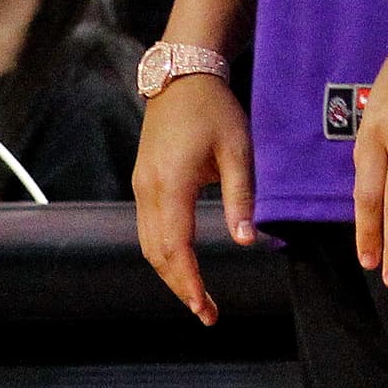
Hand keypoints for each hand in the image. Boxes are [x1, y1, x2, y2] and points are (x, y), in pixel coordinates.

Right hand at [133, 75, 255, 326]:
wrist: (182, 74)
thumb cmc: (214, 109)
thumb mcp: (237, 150)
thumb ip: (240, 197)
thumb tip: (247, 241)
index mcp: (172, 184)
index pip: (176, 247)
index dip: (190, 282)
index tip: (206, 308)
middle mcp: (149, 189)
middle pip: (157, 254)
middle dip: (180, 287)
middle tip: (207, 313)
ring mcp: (141, 184)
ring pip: (148, 244)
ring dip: (169, 273)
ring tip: (196, 295)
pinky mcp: (142, 180)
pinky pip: (147, 227)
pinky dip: (162, 252)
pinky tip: (182, 261)